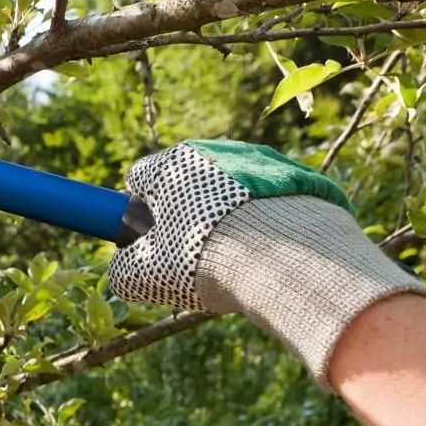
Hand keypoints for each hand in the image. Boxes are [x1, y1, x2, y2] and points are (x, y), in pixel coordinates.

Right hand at [108, 139, 425, 384]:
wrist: (288, 259)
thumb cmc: (203, 260)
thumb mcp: (144, 275)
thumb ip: (123, 269)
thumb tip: (124, 271)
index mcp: (173, 163)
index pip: (140, 178)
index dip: (138, 212)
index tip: (148, 241)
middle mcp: (218, 150)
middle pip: (190, 184)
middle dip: (187, 217)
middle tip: (193, 259)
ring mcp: (264, 162)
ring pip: (232, 193)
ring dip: (229, 220)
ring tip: (239, 263)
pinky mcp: (302, 181)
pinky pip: (272, 203)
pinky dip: (268, 226)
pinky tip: (271, 257)